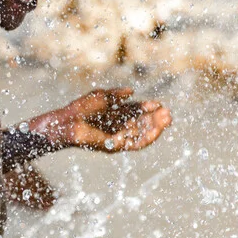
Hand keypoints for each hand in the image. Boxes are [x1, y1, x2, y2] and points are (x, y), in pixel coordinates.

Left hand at [38, 87, 171, 152]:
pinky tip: (156, 130)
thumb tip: (132, 91)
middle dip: (156, 118)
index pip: (137, 112)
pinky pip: (135, 144)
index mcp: (116, 114)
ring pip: (142, 134)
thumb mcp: (102, 97)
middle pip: (142, 123)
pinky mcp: (116, 146)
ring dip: (155, 128)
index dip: (148, 108)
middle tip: (168, 113)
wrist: (68, 122)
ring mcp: (118, 136)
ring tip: (166, 120)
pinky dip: (147, 137)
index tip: (159, 104)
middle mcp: (119, 126)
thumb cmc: (82, 108)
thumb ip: (117, 95)